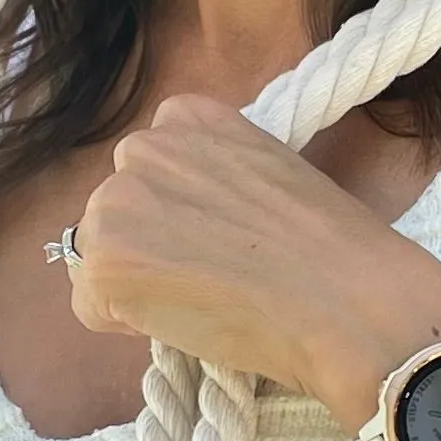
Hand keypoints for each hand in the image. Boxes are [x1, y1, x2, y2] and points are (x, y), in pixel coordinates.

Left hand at [66, 91, 440, 426]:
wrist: (350, 302)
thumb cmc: (334, 252)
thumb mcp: (269, 174)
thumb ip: (212, 180)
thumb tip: (179, 226)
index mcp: (187, 115)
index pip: (147, 172)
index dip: (180, 218)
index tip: (226, 240)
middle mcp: (142, 145)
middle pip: (115, 212)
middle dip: (152, 249)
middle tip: (219, 277)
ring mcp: (116, 200)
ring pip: (99, 258)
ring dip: (138, 287)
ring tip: (210, 299)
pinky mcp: (104, 260)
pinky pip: (90, 306)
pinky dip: (126, 325)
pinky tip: (188, 322)